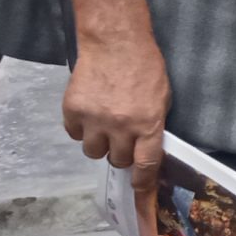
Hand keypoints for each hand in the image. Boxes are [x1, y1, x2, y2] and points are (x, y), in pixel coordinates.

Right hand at [66, 36, 171, 235]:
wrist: (115, 42)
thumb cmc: (146, 68)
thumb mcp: (162, 99)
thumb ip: (154, 126)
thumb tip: (148, 152)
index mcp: (148, 124)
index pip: (146, 165)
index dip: (143, 184)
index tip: (141, 193)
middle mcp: (120, 126)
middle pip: (117, 161)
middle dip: (121, 154)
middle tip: (123, 139)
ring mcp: (94, 119)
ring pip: (92, 152)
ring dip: (99, 144)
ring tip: (105, 125)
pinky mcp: (72, 110)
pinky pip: (74, 134)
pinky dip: (81, 128)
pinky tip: (90, 113)